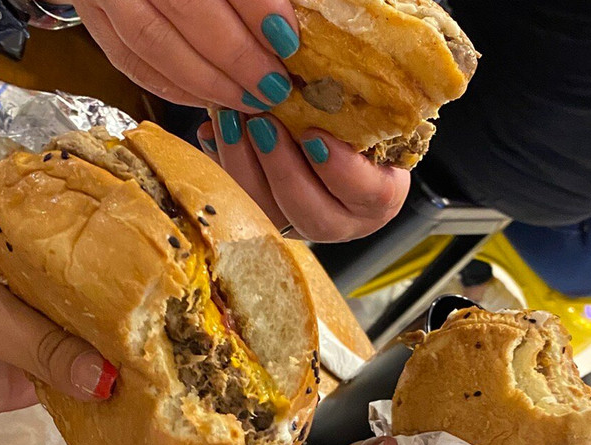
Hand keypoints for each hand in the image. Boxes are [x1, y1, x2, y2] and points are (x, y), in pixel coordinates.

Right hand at [73, 0, 300, 113]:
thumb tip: (284, 27)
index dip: (254, 7)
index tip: (287, 38)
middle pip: (184, 8)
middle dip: (235, 55)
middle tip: (273, 84)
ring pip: (153, 43)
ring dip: (207, 80)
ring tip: (248, 99)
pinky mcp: (93, 16)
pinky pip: (130, 61)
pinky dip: (173, 86)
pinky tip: (209, 97)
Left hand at [198, 115, 408, 240]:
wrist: (342, 136)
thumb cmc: (362, 119)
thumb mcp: (367, 111)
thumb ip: (351, 106)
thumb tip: (310, 72)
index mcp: (378, 196)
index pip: (368, 194)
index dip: (340, 169)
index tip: (314, 135)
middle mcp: (343, 220)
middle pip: (314, 215)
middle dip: (284, 170)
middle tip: (262, 124)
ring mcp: (301, 225)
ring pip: (272, 215)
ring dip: (246, 167)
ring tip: (230, 123)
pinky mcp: (267, 217)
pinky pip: (243, 202)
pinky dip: (223, 165)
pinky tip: (212, 134)